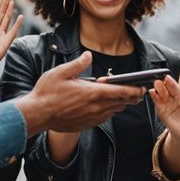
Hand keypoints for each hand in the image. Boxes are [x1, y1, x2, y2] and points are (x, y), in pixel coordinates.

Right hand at [14, 52, 145, 135]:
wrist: (37, 115)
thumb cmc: (47, 92)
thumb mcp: (61, 72)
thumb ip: (78, 63)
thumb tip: (88, 55)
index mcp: (93, 93)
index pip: (121, 92)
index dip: (135, 90)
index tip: (143, 87)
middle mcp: (96, 107)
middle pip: (121, 103)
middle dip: (132, 97)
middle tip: (139, 92)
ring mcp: (92, 118)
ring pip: (114, 111)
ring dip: (120, 104)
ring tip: (125, 98)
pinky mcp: (86, 125)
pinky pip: (104, 118)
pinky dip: (109, 111)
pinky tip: (107, 107)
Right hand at [150, 76, 179, 141]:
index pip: (177, 89)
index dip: (172, 83)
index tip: (167, 78)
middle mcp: (174, 100)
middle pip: (167, 90)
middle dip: (163, 85)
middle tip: (159, 81)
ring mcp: (167, 105)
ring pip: (161, 95)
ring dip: (157, 90)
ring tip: (155, 86)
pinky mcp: (162, 112)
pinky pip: (158, 104)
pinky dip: (154, 98)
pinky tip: (152, 93)